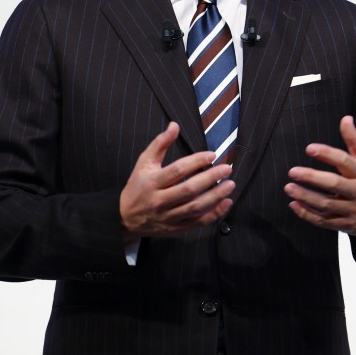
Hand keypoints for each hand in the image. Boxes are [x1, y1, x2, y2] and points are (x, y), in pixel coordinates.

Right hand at [120, 122, 234, 239]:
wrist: (125, 217)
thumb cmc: (137, 186)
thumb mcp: (144, 162)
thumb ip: (160, 143)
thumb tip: (174, 125)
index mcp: (152, 182)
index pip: (178, 170)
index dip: (197, 161)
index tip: (212, 155)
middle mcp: (160, 200)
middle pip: (189, 189)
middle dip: (211, 178)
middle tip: (227, 169)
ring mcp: (168, 217)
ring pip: (195, 207)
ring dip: (216, 196)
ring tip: (230, 184)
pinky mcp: (175, 228)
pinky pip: (198, 222)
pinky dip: (214, 214)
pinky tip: (226, 203)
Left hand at [285, 116, 355, 238]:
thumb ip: (354, 140)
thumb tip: (345, 118)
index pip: (345, 161)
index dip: (327, 154)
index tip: (309, 148)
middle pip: (334, 184)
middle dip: (312, 178)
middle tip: (293, 171)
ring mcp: (352, 210)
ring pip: (327, 204)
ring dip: (306, 196)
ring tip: (289, 187)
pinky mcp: (345, 224)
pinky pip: (324, 221)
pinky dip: (308, 215)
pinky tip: (294, 205)